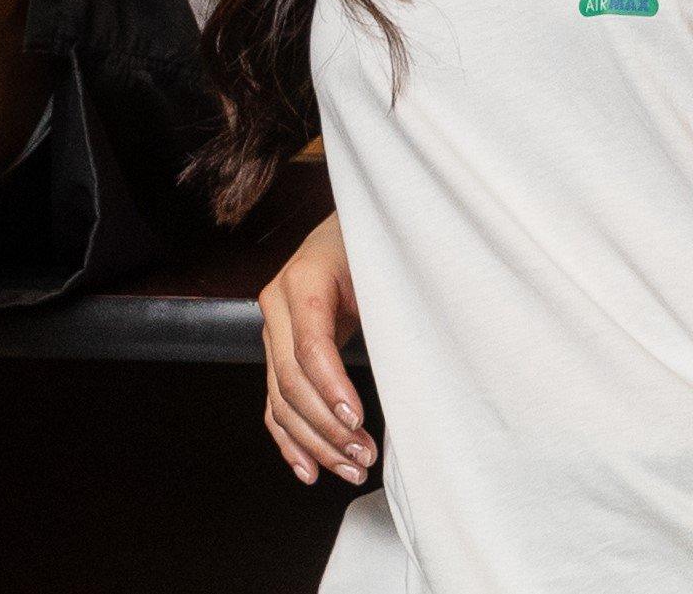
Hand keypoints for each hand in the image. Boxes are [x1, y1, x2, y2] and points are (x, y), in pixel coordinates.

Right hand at [256, 219, 378, 483]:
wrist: (358, 222)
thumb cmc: (382, 242)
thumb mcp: (387, 265)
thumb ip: (392, 305)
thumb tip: (420, 363)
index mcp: (305, 277)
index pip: (310, 345)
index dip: (332, 387)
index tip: (358, 419)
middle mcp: (278, 304)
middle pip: (292, 381)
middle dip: (328, 426)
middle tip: (365, 457)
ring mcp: (272, 329)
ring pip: (280, 400)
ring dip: (315, 442)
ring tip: (351, 469)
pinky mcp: (277, 351)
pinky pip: (273, 404)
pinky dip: (290, 440)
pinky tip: (309, 470)